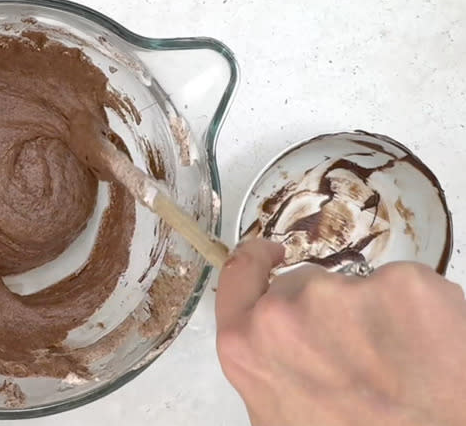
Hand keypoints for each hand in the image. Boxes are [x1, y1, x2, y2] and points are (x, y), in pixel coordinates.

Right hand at [215, 239, 465, 425]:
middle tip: (356, 357)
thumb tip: (272, 346)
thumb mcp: (276, 416)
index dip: (256, 259)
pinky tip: (426, 354)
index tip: (273, 254)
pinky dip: (417, 313)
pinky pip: (404, 287)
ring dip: (373, 314)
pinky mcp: (403, 285)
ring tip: (396, 366)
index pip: (239, 274)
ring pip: (356, 287)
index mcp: (246, 345)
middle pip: (303, 285)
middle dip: (326, 310)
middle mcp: (286, 312)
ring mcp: (345, 293)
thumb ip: (263, 366)